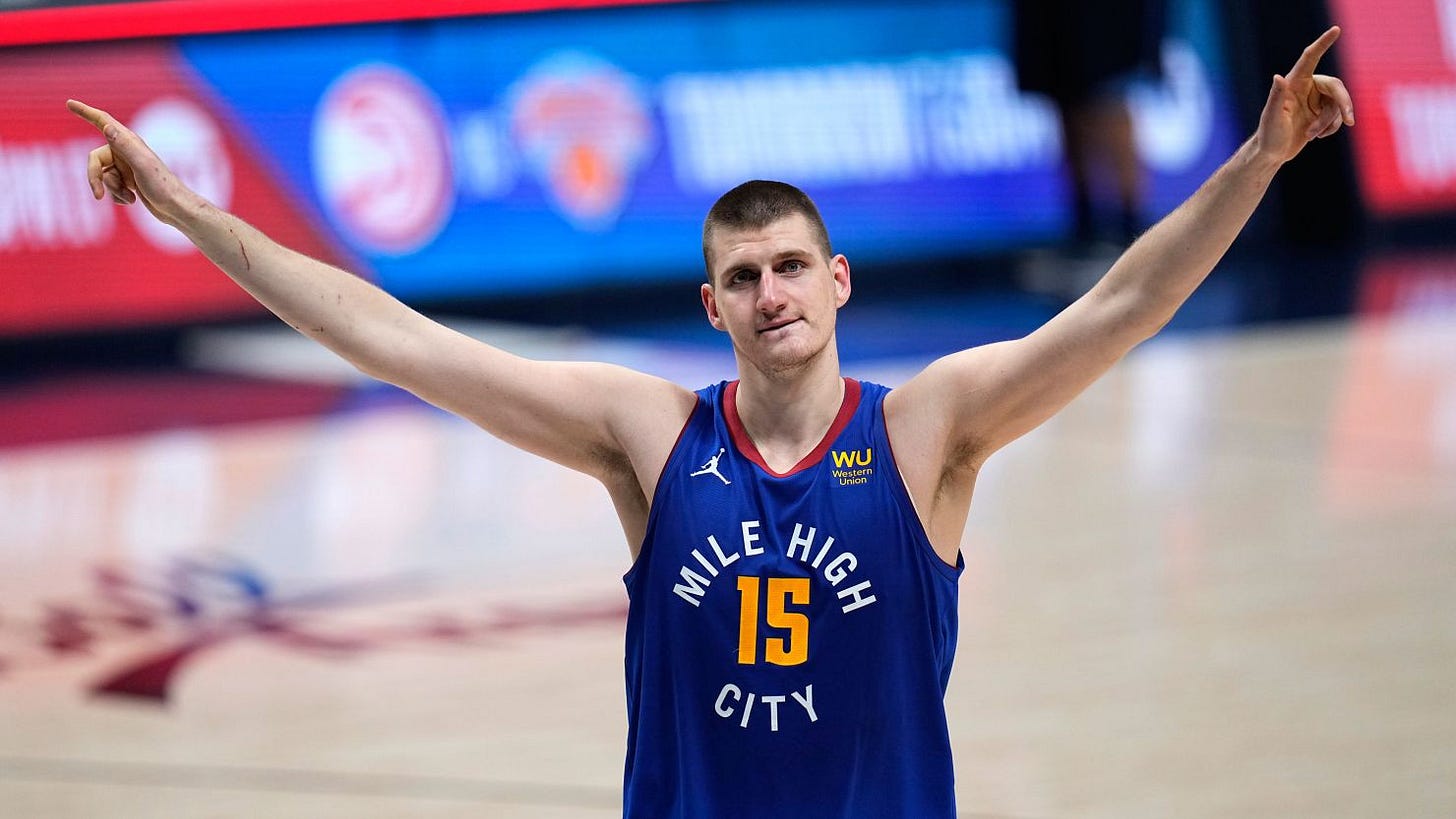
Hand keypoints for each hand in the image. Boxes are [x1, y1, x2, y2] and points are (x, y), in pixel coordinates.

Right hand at [66, 99, 196, 225]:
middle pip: (95, 159)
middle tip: (97, 195)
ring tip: (130, 198)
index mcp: (129, 142)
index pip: (102, 121)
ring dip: (112, 189)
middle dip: (95, 178)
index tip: (69, 103)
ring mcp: (127, 166)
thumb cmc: (163, 187)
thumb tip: (106, 127)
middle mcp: (126, 151)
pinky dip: (117, 196)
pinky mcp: (129, 180)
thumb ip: (124, 146)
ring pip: (102, 175)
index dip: (85, 112)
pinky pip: (110, 186)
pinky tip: (132, 201)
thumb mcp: (142, 165)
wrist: (176, 209)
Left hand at [1253, 26, 1354, 164]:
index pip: (1310, 58)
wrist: (1271, 154)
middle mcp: (1306, 88)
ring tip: (1311, 136)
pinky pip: (1338, 116)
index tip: (1336, 30)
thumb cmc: (1268, 135)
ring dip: (1329, 123)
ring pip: (1337, 105)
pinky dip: (1332, 127)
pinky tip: (1317, 137)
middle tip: (1349, 120)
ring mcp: (1315, 100)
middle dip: (1343, 104)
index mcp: (1294, 82)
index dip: (1323, 43)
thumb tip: (1278, 77)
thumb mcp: (1272, 117)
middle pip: (1335, 87)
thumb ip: (1277, 96)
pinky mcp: (1321, 113)